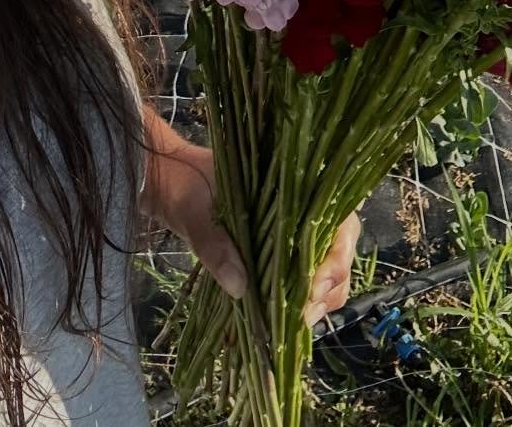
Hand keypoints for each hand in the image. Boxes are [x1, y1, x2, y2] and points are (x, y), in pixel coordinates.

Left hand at [153, 138, 360, 326]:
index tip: (315, 286)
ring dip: (316, 302)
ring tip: (292, 325)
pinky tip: (280, 325)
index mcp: (296, 189)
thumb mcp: (196, 211)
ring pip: (325, 274)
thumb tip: (240, 287)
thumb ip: (215, 244)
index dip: (336, 258)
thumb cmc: (188, 187)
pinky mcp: (277, 259)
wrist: (172, 185)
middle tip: (303, 315)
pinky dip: (295, 306)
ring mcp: (292, 238)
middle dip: (328, 289)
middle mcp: (303, 213)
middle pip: (338, 254)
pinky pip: (299, 284)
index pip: (339, 223)